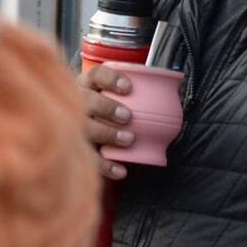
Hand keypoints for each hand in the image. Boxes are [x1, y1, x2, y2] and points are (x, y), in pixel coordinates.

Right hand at [77, 64, 133, 180]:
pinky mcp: (74, 149)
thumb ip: (134, 95)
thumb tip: (174, 89)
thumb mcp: (111, 98)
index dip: (110, 79)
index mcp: (86, 86)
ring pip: (85, 128)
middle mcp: (75, 103)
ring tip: (128, 139)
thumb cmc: (106, 115)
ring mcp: (72, 126)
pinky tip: (121, 171)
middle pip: (85, 100)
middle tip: (127, 116)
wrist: (75, 138)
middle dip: (106, 107)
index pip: (95, 75)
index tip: (129, 87)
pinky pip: (88, 158)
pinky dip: (105, 165)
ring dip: (107, 133)